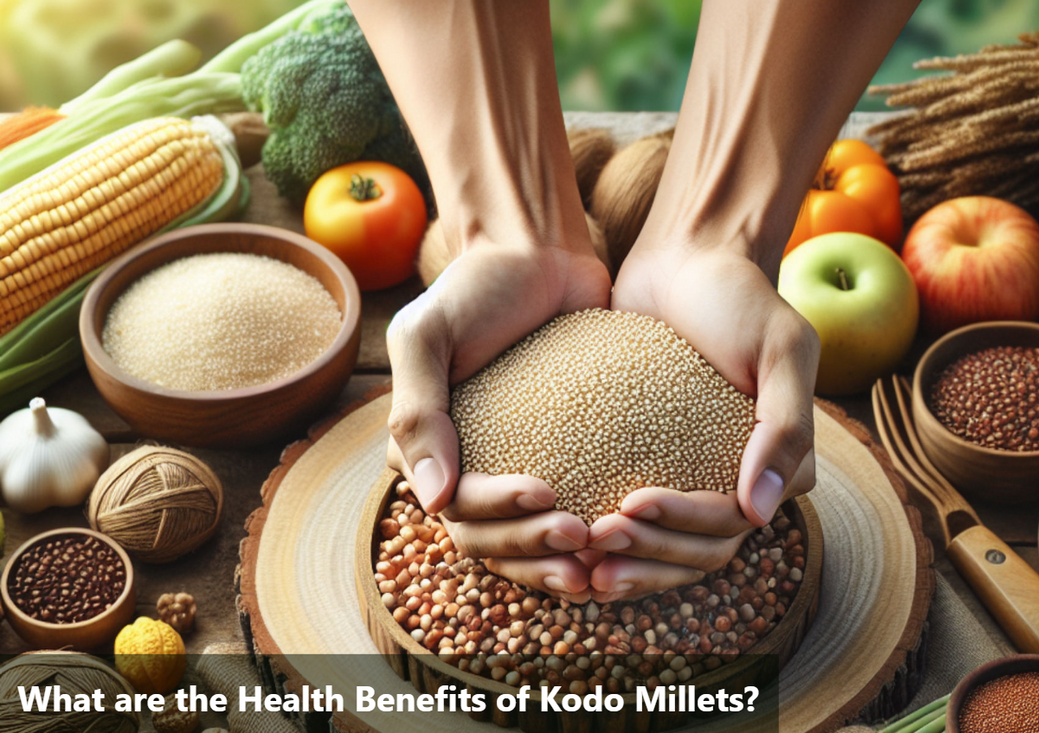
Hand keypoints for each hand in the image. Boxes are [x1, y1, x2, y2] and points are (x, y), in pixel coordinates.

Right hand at [386, 236, 609, 599]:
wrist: (538, 254)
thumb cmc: (478, 287)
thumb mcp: (428, 334)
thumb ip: (418, 411)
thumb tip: (432, 501)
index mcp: (424, 447)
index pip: (455, 508)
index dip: (497, 515)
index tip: (547, 494)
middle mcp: (461, 467)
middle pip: (488, 538)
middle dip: (531, 547)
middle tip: (582, 535)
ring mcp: (508, 466)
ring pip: (522, 542)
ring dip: (552, 560)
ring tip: (597, 559)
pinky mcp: (557, 458)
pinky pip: (564, 511)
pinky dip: (582, 537)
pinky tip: (614, 544)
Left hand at [588, 242, 818, 600]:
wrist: (686, 261)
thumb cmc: (737, 297)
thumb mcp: (781, 348)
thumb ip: (786, 427)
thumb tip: (760, 514)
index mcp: (778, 466)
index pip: (731, 524)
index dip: (682, 528)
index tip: (629, 506)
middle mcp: (739, 483)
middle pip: (697, 551)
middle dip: (648, 554)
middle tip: (594, 538)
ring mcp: (694, 478)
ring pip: (667, 550)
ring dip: (629, 561)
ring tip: (580, 554)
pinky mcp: (652, 465)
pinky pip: (635, 520)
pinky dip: (611, 540)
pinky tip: (571, 543)